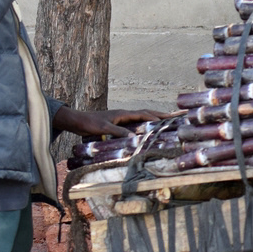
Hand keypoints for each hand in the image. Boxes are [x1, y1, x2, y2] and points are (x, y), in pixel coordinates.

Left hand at [53, 106, 169, 138]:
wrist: (77, 121)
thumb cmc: (89, 123)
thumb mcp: (104, 128)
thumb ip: (118, 132)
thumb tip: (133, 138)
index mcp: (123, 114)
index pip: (144, 114)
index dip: (157, 116)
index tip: (169, 118)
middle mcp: (124, 114)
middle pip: (146, 113)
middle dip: (160, 115)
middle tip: (175, 117)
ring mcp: (122, 118)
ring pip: (141, 117)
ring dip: (153, 118)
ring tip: (165, 121)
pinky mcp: (118, 123)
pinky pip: (135, 122)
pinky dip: (144, 124)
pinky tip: (147, 129)